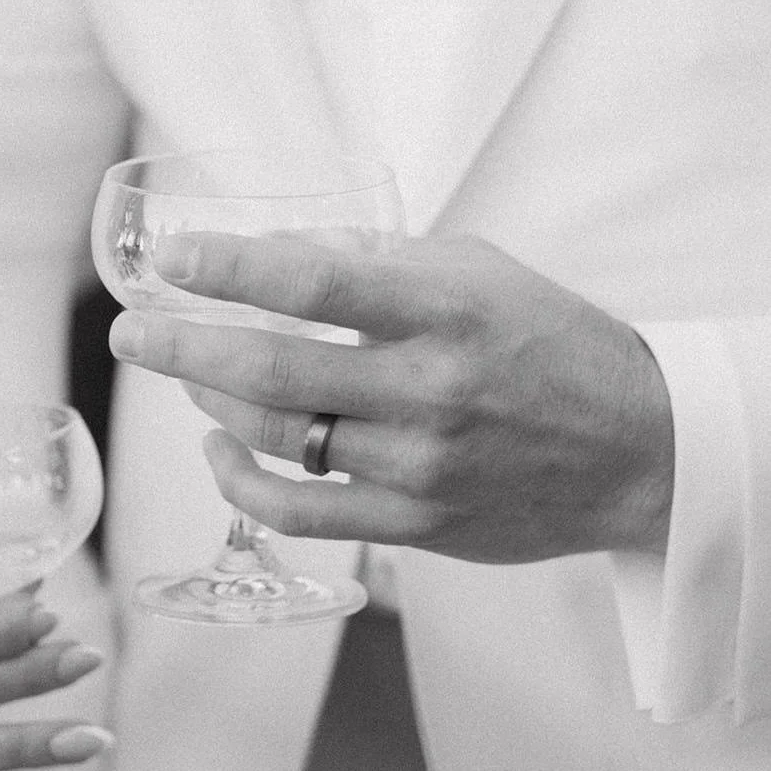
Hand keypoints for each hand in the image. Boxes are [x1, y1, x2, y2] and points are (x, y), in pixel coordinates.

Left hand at [109, 232, 674, 562]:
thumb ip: (384, 260)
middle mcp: (426, 389)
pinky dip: (242, 483)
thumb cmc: (553, 347)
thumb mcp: (481, 272)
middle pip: (270, 369)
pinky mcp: (414, 523)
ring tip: (183, 378)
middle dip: (181, 346)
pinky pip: (299, 511)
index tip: (172, 258)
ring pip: (275, 439)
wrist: (635, 449)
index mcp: (444, 309)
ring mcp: (417, 464)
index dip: (227, 266)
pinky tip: (221, 452)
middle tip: (134, 332)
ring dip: (209, 404)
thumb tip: (284, 247)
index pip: (312, 278)